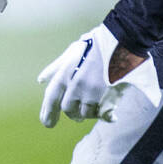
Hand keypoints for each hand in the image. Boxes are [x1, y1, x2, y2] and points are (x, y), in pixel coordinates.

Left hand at [37, 24, 160, 127]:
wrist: (122, 40)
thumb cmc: (96, 45)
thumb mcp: (73, 52)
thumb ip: (56, 67)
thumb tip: (40, 80)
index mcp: (65, 72)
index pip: (51, 97)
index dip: (47, 112)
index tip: (47, 124)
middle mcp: (76, 84)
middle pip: (68, 109)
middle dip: (73, 113)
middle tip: (80, 112)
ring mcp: (94, 92)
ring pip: (87, 113)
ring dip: (91, 112)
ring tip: (98, 103)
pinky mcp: (110, 97)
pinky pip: (104, 115)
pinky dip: (107, 117)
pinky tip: (112, 115)